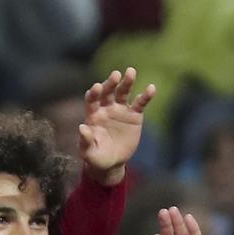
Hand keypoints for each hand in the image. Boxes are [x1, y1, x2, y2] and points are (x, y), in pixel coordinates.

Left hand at [79, 67, 154, 185]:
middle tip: (116, 75)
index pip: (92, 99)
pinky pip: (140, 103)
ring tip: (131, 72)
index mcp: (93, 114)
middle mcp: (106, 108)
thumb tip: (82, 128)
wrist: (112, 162)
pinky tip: (151, 88)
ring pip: (123, 92)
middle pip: (108, 92)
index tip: (97, 87)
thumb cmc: (96, 157)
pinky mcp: (134, 115)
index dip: (94, 93)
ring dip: (127, 82)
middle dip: (111, 83)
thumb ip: (85, 140)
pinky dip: (146, 95)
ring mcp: (120, 110)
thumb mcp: (88, 152)